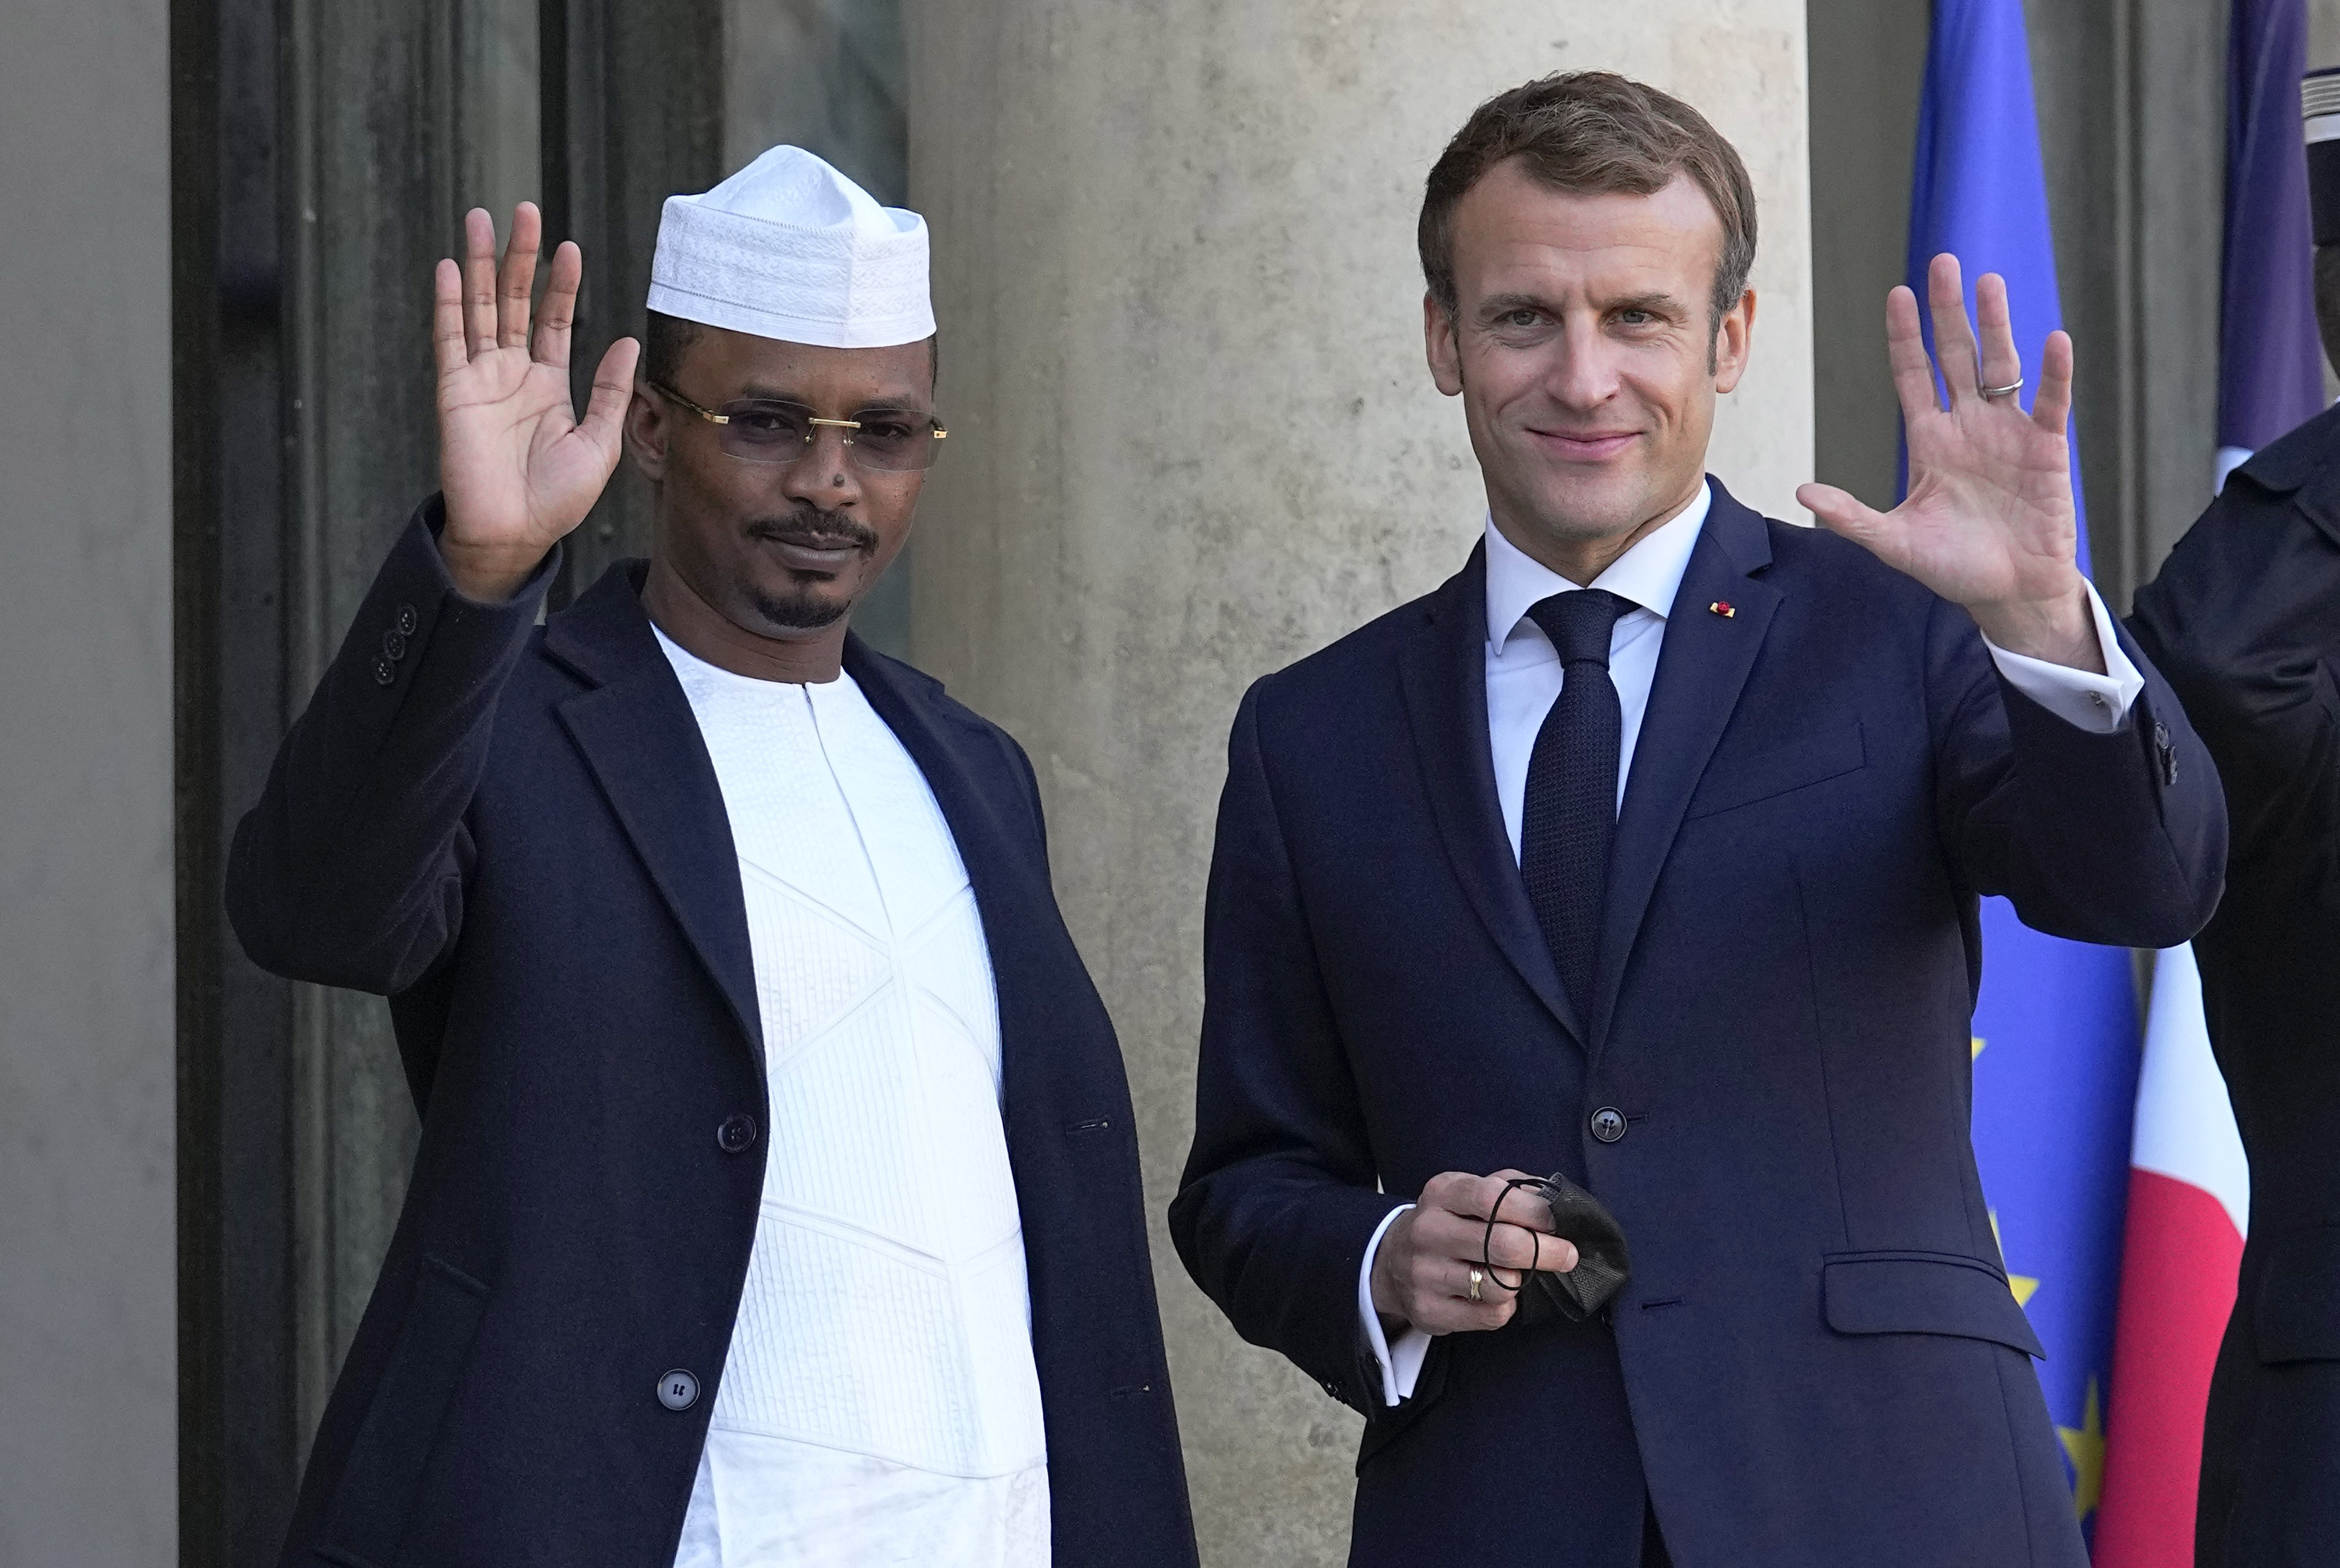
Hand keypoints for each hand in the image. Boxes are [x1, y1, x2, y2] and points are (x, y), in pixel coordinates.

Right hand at [433, 203, 639, 601]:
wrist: (516, 534)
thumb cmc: (557, 499)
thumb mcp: (600, 442)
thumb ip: (611, 391)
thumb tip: (628, 341)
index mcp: (548, 386)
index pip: (554, 321)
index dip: (561, 284)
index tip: (569, 248)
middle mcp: (512, 374)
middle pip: (515, 301)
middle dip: (520, 257)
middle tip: (524, 211)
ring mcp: (481, 379)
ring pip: (480, 308)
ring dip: (481, 264)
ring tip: (481, 218)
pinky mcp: (455, 391)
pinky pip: (450, 339)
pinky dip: (450, 304)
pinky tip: (451, 268)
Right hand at [1369, 1170, 1579, 1336]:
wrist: (1391, 1262)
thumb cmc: (1448, 1222)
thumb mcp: (1468, 1192)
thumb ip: (1510, 1189)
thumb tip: (1554, 1201)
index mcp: (1441, 1193)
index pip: (1492, 1197)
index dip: (1533, 1211)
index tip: (1557, 1222)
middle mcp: (1427, 1230)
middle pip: (1503, 1244)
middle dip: (1547, 1252)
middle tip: (1567, 1255)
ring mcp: (1424, 1273)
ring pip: (1501, 1285)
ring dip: (1521, 1282)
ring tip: (1517, 1274)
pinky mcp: (1428, 1310)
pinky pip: (1490, 1315)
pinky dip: (1505, 1306)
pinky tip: (1496, 1295)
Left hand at [1796, 254, 2102, 671]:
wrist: (2008, 594)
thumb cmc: (1953, 568)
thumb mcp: (1893, 542)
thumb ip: (1850, 515)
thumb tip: (1801, 491)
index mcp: (1930, 442)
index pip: (1913, 376)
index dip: (1905, 338)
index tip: (1897, 295)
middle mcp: (1968, 427)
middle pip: (1955, 356)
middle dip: (1947, 312)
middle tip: (1942, 263)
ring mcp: (2008, 433)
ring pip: (2000, 365)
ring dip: (1995, 324)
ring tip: (1988, 281)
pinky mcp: (2046, 449)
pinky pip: (2048, 401)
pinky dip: (2053, 373)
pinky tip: (2054, 338)